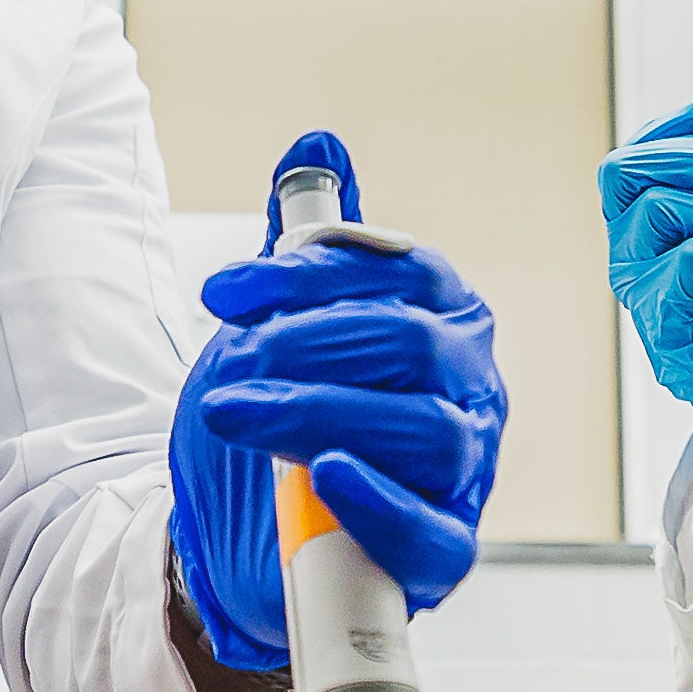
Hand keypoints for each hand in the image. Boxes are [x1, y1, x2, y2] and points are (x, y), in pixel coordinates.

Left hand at [168, 130, 506, 675]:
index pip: (397, 271)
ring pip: (423, 429)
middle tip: (227, 363)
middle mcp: (471, 386)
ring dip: (316, 414)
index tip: (221, 293)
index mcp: (445, 316)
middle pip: (410, 344)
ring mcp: (467, 471)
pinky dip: (377, 502)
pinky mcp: (445, 549)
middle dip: (305, 345)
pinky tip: (321, 475)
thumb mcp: (285, 323)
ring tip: (235, 415)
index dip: (306, 275)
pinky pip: (433, 530)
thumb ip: (307, 242)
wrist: (250, 533)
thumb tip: (318, 142)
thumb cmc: (285, 417)